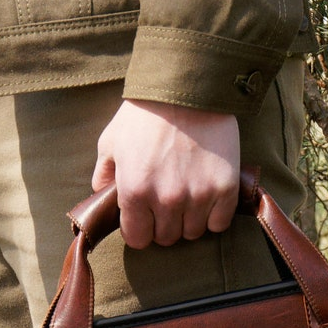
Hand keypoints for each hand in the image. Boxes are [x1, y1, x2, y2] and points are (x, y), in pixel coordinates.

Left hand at [94, 99, 240, 249]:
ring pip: (193, 232)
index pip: (138, 239)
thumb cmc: (145, 113)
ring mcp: (198, 196)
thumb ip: (103, 175)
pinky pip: (219, 224)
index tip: (144, 218)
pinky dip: (214, 215)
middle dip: (163, 223)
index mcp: (135, 191)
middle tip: (166, 201)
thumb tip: (104, 198)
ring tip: (187, 196)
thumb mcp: (111, 141)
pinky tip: (207, 196)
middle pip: (166, 238)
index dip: (139, 229)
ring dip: (189, 220)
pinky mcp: (224, 188)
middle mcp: (166, 200)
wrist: (187, 88)